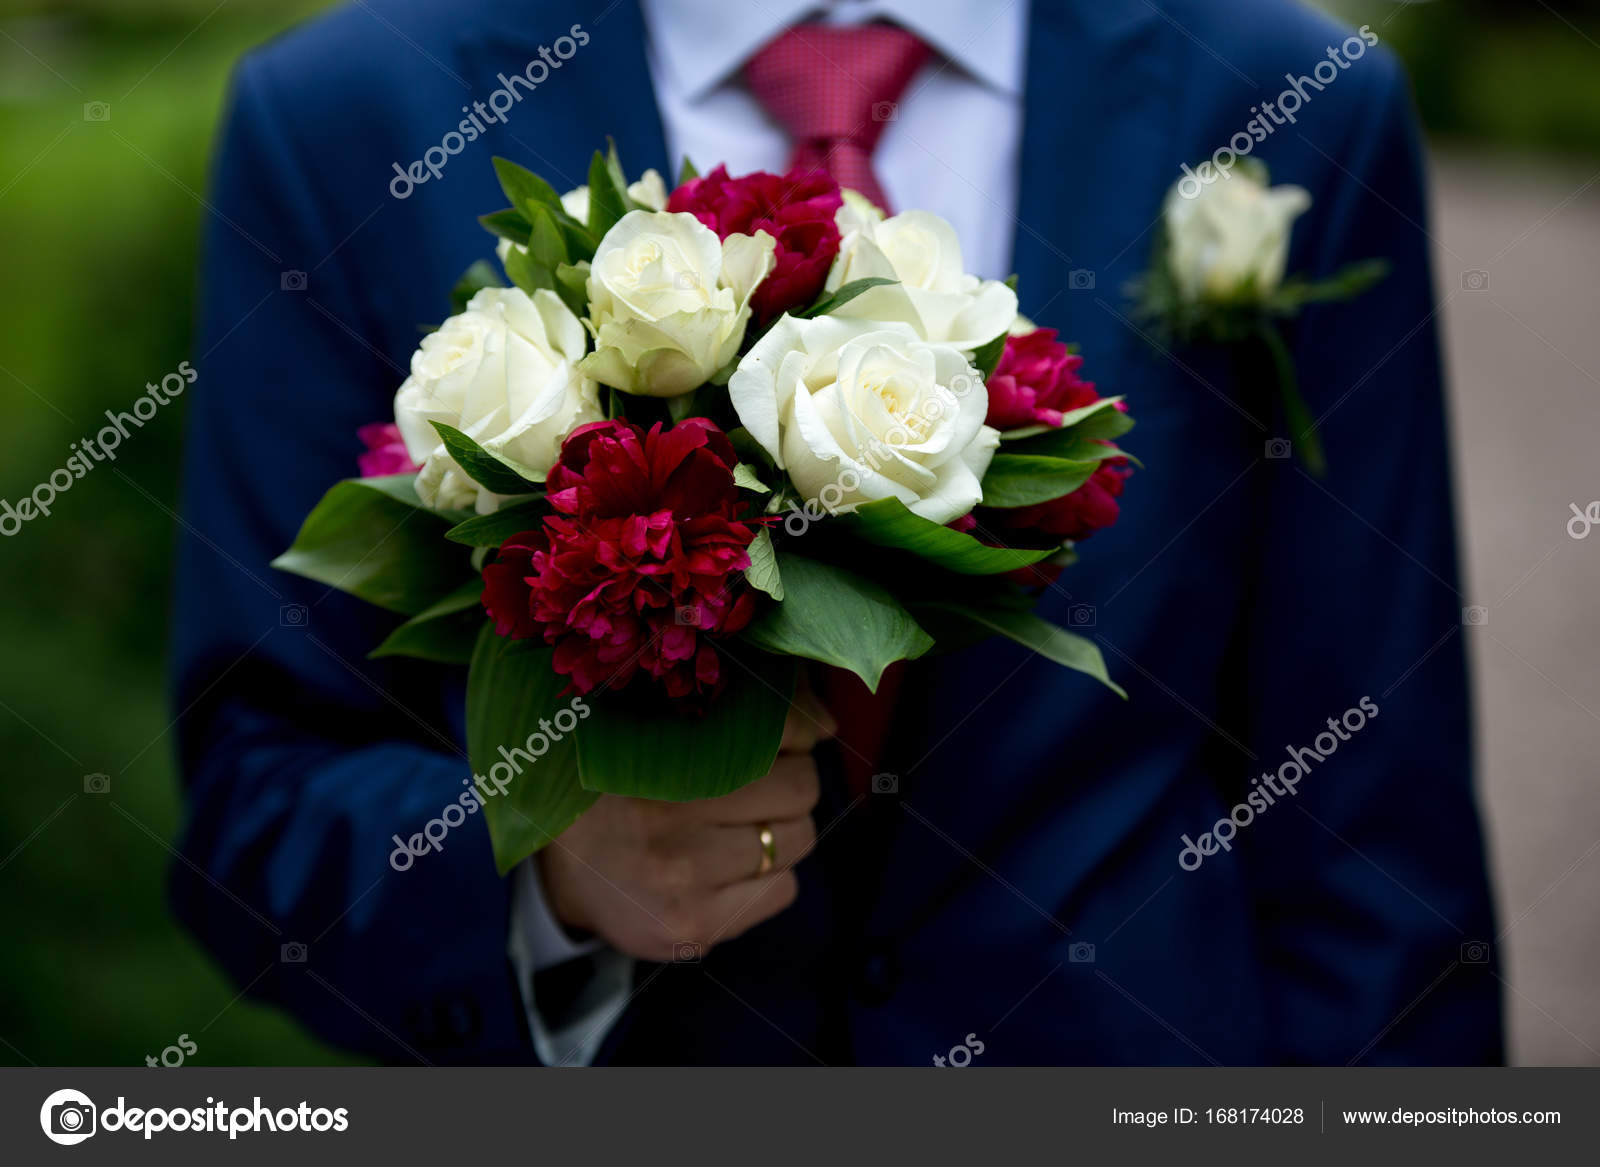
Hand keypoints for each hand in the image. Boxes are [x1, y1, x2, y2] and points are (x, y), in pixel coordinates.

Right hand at [537, 686, 836, 961]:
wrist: (566, 869)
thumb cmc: (629, 786)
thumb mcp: (663, 731)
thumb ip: (739, 712)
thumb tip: (824, 722)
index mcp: (656, 749)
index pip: (772, 732)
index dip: (797, 728)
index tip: (797, 731)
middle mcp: (666, 813)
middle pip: (799, 787)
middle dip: (791, 781)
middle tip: (760, 783)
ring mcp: (681, 876)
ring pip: (797, 840)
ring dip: (782, 830)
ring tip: (740, 826)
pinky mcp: (693, 927)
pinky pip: (782, 890)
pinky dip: (769, 876)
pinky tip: (729, 868)